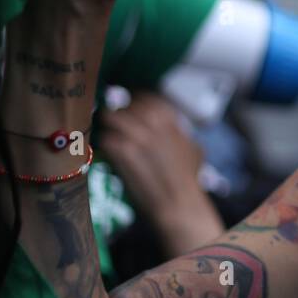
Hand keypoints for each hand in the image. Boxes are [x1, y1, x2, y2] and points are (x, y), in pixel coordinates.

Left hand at [100, 92, 223, 252]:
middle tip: (114, 124)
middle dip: (118, 114)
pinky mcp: (122, 151)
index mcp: (169, 118)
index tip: (129, 109)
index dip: (134, 102)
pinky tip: (106, 151)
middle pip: (124, 106)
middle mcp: (152, 122)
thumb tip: (173, 129)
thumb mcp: (193, 148)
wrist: (177, 201)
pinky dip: (103, 143)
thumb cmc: (188, 178)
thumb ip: (179, 133)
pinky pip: (105, 138)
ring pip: (110, 117)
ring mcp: (136, 135)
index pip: (144, 97)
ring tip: (106, 134)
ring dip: (106, 125)